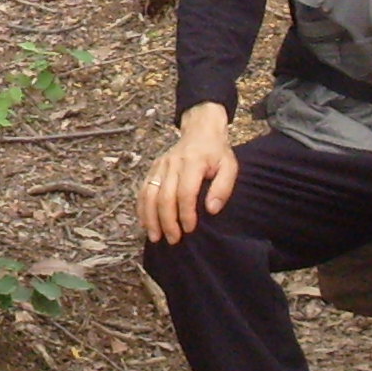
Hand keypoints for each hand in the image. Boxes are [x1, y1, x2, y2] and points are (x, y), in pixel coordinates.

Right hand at [139, 108, 239, 243]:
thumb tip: (211, 210)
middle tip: (173, 240)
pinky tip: (145, 223)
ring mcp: (160, 165)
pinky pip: (143, 189)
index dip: (186, 213)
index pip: (185, 191)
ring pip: (149, 194)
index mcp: (193, 162)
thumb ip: (223, 188)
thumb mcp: (229, 166)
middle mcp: (173, 163)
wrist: (200, 131)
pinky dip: (142, 208)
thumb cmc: (217, 153)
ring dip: (151, 218)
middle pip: (164, 196)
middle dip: (167, 221)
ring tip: (155, 237)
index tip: (190, 229)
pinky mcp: (153, 168)